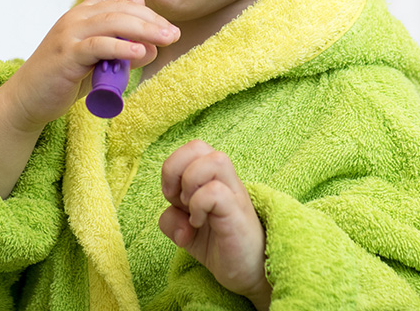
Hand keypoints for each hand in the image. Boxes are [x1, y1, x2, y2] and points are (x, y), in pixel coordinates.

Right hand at [3, 0, 178, 131]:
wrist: (27, 99)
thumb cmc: (63, 80)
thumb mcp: (98, 62)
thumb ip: (122, 53)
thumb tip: (151, 48)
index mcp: (83, 14)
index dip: (138, 0)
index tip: (153, 23)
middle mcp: (76, 17)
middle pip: (122, 6)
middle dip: (152, 19)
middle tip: (173, 34)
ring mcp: (70, 34)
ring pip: (114, 21)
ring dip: (145, 29)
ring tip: (166, 40)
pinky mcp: (67, 55)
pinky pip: (99, 45)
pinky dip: (122, 47)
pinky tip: (139, 52)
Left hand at [160, 140, 270, 309]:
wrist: (248, 274)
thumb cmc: (220, 246)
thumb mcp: (185, 231)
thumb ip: (172, 219)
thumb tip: (177, 223)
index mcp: (212, 178)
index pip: (192, 148)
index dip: (172, 167)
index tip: (172, 197)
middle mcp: (225, 180)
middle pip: (199, 146)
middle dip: (176, 168)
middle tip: (179, 199)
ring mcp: (234, 194)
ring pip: (215, 159)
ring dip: (191, 182)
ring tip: (191, 209)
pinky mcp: (237, 214)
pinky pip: (216, 192)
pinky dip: (199, 205)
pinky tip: (199, 224)